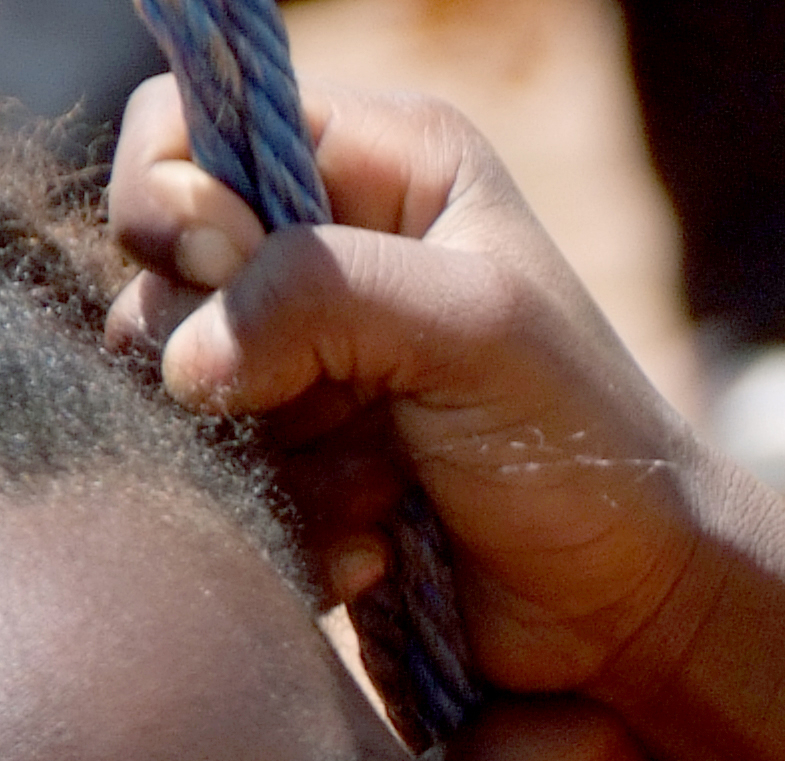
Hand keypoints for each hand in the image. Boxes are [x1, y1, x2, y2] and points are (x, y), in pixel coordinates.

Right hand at [105, 77, 784, 705]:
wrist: (625, 609)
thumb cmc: (579, 448)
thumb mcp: (471, 329)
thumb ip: (318, 294)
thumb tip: (184, 358)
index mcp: (381, 165)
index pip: (190, 127)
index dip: (175, 200)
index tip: (221, 269)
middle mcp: (330, 254)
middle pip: (159, 272)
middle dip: (220, 361)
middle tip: (323, 406)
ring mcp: (304, 370)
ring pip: (175, 398)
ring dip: (269, 463)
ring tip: (381, 490)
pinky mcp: (294, 473)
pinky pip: (218, 489)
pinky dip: (287, 528)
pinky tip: (374, 553)